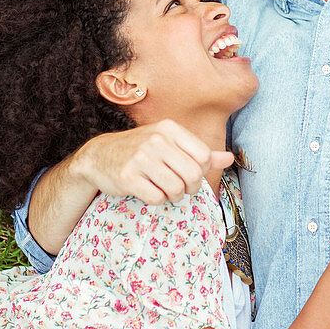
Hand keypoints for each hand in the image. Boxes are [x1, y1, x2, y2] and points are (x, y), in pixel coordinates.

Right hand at [70, 119, 232, 203]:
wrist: (99, 156)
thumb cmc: (141, 150)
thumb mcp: (170, 144)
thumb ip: (200, 152)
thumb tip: (230, 158)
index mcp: (170, 128)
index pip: (204, 156)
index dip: (202, 171)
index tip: (190, 174)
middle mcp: (156, 140)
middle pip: (193, 175)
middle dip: (190, 188)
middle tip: (180, 188)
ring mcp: (140, 158)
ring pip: (175, 189)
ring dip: (173, 196)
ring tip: (164, 190)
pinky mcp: (127, 177)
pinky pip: (156, 198)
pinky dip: (156, 199)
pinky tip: (148, 191)